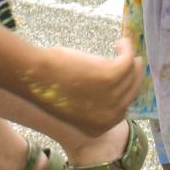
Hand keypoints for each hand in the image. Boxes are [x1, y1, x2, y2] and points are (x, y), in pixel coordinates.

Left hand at [19, 38, 141, 137]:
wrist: (34, 78)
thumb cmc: (48, 87)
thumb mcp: (75, 103)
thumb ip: (93, 101)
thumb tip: (113, 81)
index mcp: (99, 128)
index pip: (123, 109)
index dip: (127, 91)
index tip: (128, 76)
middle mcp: (109, 117)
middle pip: (132, 92)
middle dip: (135, 75)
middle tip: (133, 60)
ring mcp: (111, 98)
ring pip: (132, 74)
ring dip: (130, 57)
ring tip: (123, 46)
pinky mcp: (110, 76)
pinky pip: (128, 60)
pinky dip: (127, 48)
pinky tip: (121, 42)